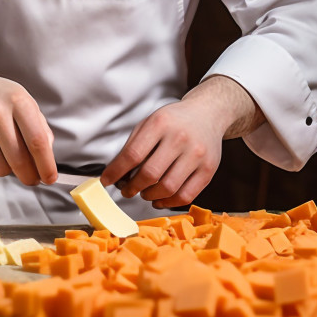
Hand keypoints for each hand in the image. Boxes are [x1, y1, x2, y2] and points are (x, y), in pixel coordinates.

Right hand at [0, 48, 57, 186]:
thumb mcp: (24, 101)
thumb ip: (40, 127)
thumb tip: (47, 157)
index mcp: (18, 102)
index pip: (37, 141)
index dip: (46, 165)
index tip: (50, 178)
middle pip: (19, 160)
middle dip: (30, 176)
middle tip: (33, 179)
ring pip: (1, 169)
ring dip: (9, 170)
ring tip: (7, 155)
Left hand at [101, 75, 263, 208]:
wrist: (207, 114)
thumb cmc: (174, 121)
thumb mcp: (150, 122)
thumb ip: (133, 145)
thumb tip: (116, 173)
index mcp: (161, 123)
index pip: (133, 154)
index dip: (116, 172)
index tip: (107, 181)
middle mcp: (180, 138)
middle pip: (150, 174)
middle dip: (132, 187)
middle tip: (126, 189)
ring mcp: (197, 155)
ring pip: (168, 188)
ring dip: (149, 196)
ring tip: (144, 193)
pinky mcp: (209, 170)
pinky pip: (186, 196)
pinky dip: (169, 202)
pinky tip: (160, 199)